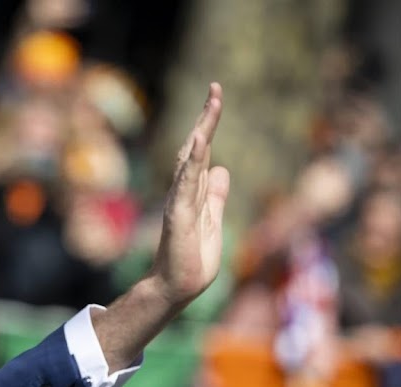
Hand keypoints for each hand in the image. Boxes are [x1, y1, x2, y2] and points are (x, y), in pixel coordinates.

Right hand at [88, 83, 229, 372]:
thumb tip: (222, 169)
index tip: (216, 95)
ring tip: (211, 105)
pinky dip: (192, 163)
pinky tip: (199, 143)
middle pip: (196, 147)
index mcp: (194, 190)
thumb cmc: (193, 257)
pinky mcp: (178, 215)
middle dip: (207, 118)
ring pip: (191, 160)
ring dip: (201, 132)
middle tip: (216, 88)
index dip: (209, 123)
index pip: (203, 151)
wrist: (178, 285)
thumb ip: (216, 194)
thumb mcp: (213, 219)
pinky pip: (185, 184)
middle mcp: (184, 190)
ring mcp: (179, 201)